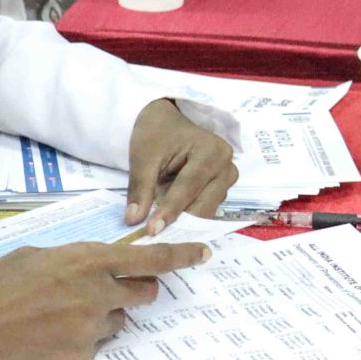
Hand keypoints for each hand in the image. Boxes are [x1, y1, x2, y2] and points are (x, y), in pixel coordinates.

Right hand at [0, 238, 212, 359]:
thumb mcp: (32, 257)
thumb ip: (72, 260)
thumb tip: (92, 267)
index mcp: (86, 262)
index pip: (149, 258)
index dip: (181, 254)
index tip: (204, 253)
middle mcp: (96, 295)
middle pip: (144, 294)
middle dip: (132, 292)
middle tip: (102, 294)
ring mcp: (89, 332)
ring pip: (115, 323)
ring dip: (97, 318)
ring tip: (51, 318)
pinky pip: (91, 348)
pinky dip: (73, 344)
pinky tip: (40, 341)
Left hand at [125, 97, 237, 232]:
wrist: (166, 121)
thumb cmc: (156, 134)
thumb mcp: (143, 158)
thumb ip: (141, 189)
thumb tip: (134, 220)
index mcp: (211, 150)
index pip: (189, 186)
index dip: (170, 210)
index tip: (152, 229)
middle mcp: (226, 166)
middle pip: (204, 202)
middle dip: (180, 221)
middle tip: (156, 238)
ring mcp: (226, 178)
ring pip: (208, 209)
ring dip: (186, 222)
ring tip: (162, 234)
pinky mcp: (221, 189)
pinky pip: (206, 208)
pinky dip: (189, 218)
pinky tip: (171, 226)